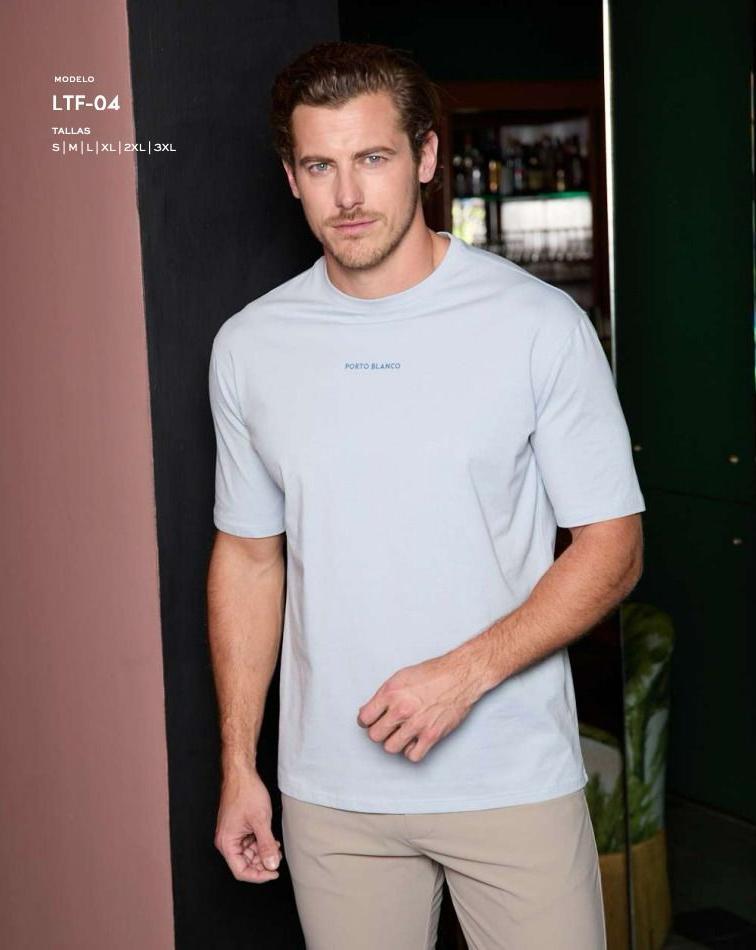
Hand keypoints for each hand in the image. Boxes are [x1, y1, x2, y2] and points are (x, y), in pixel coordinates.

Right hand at [214, 767, 283, 882]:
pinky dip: (260, 843)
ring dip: (263, 852)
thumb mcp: (261, 820)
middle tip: (278, 856)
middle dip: (262, 862)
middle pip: (245, 863)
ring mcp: (232, 834)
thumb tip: (272, 865)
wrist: (242, 773)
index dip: (259, 876)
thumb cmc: (246, 792)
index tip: (274, 872)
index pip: (241, 871)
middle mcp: (227, 841)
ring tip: (276, 846)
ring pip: (248, 854)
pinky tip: (271, 839)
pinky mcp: (238, 828)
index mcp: (227, 843)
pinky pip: (249, 843)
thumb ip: (267, 845)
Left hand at [356, 651, 482, 761]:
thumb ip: (384, 695)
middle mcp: (401, 709)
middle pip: (375, 735)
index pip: (364, 718)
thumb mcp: (401, 677)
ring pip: (390, 748)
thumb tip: (368, 711)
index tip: (371, 722)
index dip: (366, 721)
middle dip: (379, 732)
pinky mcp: (431, 735)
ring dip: (394, 742)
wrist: (459, 676)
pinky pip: (412, 756)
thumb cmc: (433, 674)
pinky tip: (414, 740)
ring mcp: (416, 724)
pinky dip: (411, 751)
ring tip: (402, 733)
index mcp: (391, 693)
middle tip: (387, 727)